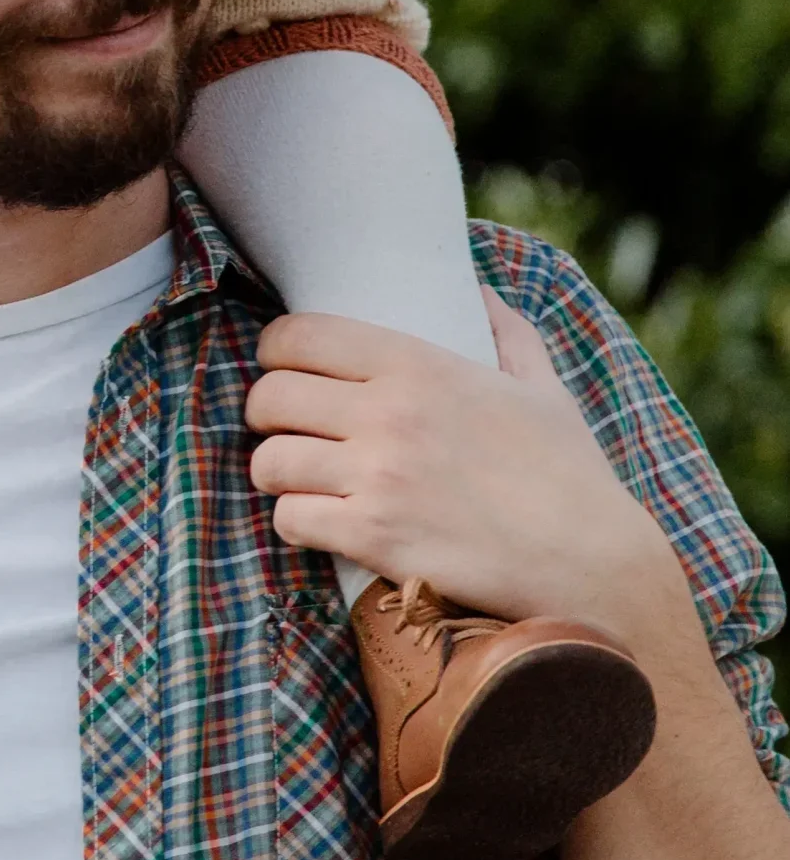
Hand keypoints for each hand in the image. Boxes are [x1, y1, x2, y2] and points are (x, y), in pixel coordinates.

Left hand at [244, 289, 681, 639]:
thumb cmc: (569, 478)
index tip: (280, 366)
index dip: (275, 350)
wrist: (593, 566)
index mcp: (419, 365)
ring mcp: (376, 476)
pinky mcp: (373, 537)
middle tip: (283, 428)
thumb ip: (508, 335)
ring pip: (269, 461)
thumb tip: (484, 292)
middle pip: (271, 397)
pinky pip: (290, 519)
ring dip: (275, 472)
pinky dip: (294, 522)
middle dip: (265, 413)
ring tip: (295, 478)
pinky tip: (317, 522)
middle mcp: (387, 413)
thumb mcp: (542, 390)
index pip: (301, 335)